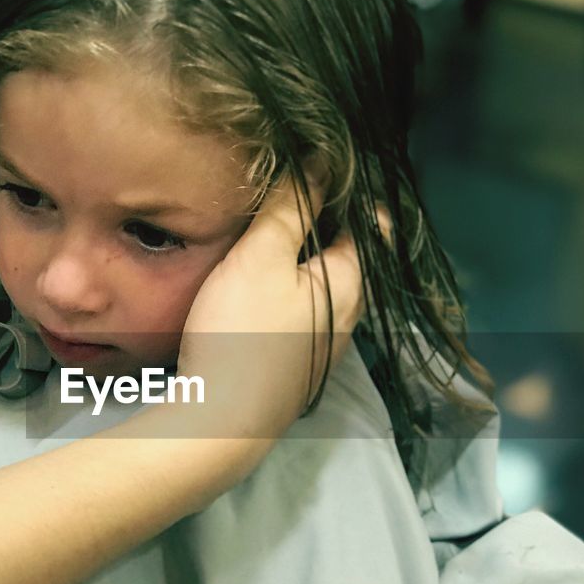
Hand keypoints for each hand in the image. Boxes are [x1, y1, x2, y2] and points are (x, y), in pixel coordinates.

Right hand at [176, 176, 364, 435]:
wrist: (219, 422)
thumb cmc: (241, 334)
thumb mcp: (262, 256)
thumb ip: (292, 207)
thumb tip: (322, 161)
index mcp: (350, 284)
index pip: (364, 224)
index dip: (346, 192)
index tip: (322, 166)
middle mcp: (347, 319)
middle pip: (342, 257)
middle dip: (321, 226)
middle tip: (290, 192)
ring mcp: (321, 348)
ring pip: (320, 288)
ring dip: (301, 261)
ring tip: (271, 232)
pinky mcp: (293, 367)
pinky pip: (300, 314)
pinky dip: (288, 291)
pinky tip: (259, 286)